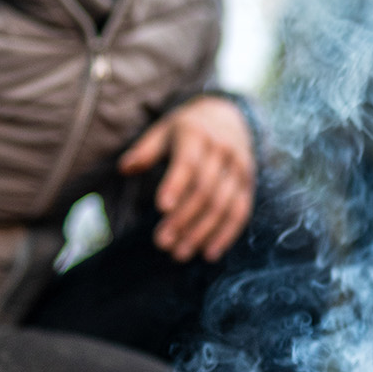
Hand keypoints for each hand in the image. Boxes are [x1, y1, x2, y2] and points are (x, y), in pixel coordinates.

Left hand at [119, 94, 254, 262]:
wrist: (230, 117)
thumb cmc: (188, 129)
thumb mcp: (164, 130)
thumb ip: (145, 150)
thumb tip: (124, 168)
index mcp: (197, 135)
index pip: (188, 163)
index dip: (176, 185)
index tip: (161, 208)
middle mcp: (222, 152)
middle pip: (205, 190)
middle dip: (184, 219)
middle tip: (162, 242)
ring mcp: (239, 169)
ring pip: (223, 206)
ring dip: (202, 233)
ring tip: (179, 253)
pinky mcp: (248, 185)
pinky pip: (240, 213)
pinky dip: (226, 235)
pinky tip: (209, 254)